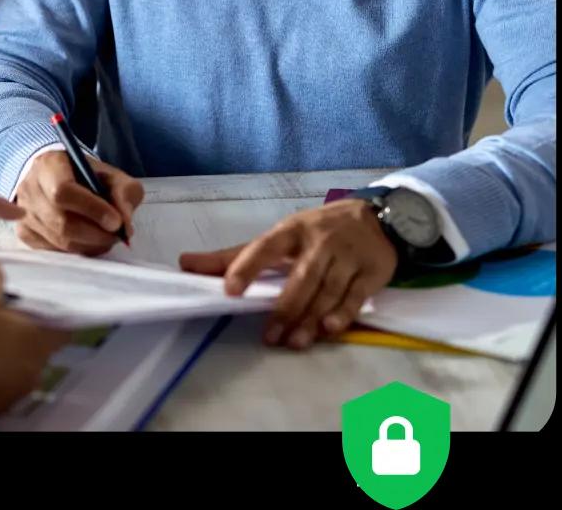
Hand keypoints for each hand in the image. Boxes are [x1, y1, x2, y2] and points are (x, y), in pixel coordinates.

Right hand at [12, 151, 142, 254]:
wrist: (51, 176)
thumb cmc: (82, 174)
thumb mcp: (109, 174)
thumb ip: (124, 193)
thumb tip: (125, 225)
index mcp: (48, 166)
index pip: (63, 191)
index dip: (91, 209)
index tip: (115, 221)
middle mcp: (29, 189)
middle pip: (61, 222)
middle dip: (96, 234)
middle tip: (116, 234)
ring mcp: (23, 214)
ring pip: (59, 241)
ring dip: (90, 244)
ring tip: (105, 237)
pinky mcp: (24, 233)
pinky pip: (53, 251)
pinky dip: (76, 250)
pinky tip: (87, 241)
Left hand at [179, 200, 396, 349]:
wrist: (376, 219)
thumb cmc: (315, 231)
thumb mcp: (277, 237)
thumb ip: (235, 256)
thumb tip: (185, 263)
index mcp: (290, 231)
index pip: (264, 247)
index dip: (246, 267)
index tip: (230, 290)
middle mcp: (319, 242)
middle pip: (301, 278)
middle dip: (284, 308)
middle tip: (268, 336)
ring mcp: (347, 256)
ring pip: (327, 291)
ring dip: (310, 318)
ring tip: (293, 342)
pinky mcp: (372, 272)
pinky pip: (356, 296)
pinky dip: (343, 313)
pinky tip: (328, 329)